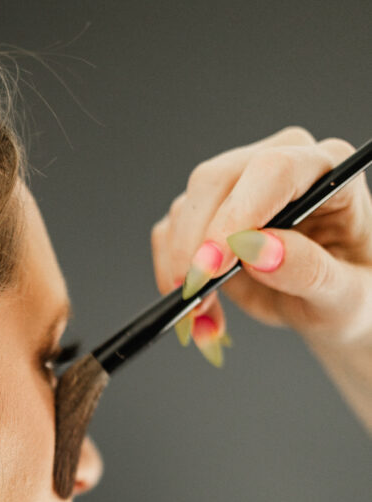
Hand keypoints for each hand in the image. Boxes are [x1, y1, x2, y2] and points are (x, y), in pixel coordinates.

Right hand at [151, 126, 371, 367]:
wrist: (327, 306)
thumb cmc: (349, 293)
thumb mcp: (345, 295)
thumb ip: (309, 271)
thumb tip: (261, 251)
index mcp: (327, 170)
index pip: (273, 171)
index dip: (236, 215)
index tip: (214, 266)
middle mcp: (279, 166)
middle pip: (215, 180)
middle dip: (195, 243)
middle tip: (195, 297)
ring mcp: (239, 188)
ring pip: (185, 208)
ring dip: (182, 270)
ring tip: (206, 317)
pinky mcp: (208, 215)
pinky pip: (169, 234)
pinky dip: (172, 277)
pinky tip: (202, 310)